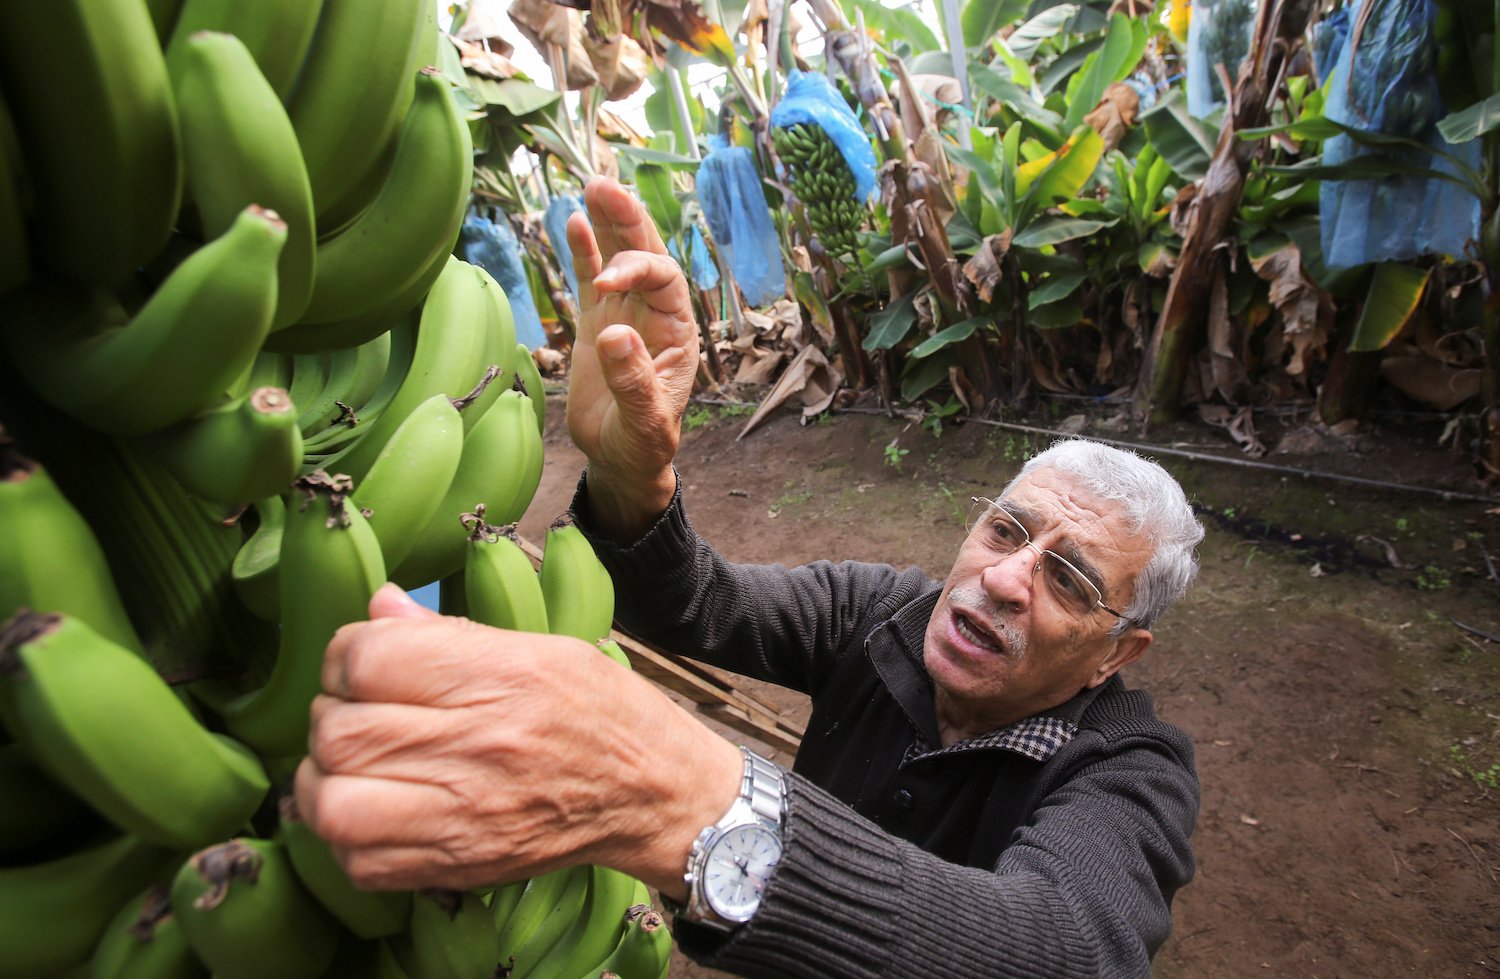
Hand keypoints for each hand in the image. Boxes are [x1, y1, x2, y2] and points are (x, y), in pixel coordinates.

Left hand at [294, 584, 740, 895]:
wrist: (654, 794)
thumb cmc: (601, 711)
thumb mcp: (540, 648)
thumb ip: (449, 632)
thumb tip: (377, 607)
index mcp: (503, 676)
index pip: (368, 657)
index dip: (346, 654)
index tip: (362, 660)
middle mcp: (481, 746)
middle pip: (341, 732)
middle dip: (331, 714)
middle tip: (357, 710)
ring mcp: (467, 815)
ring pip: (333, 802)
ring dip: (325, 778)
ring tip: (351, 764)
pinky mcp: (459, 865)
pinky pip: (357, 861)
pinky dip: (345, 835)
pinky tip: (372, 808)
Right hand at [564, 177, 698, 539]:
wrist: (624, 461)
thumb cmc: (642, 446)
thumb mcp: (644, 423)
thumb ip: (633, 383)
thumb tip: (615, 335)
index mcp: (676, 331)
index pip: (662, 279)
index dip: (634, 269)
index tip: (603, 284)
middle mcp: (654, 315)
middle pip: (645, 254)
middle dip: (628, 220)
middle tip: (604, 186)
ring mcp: (624, 315)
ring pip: (619, 258)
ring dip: (608, 223)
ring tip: (592, 186)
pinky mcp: (597, 324)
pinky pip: (590, 278)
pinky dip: (584, 250)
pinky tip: (575, 220)